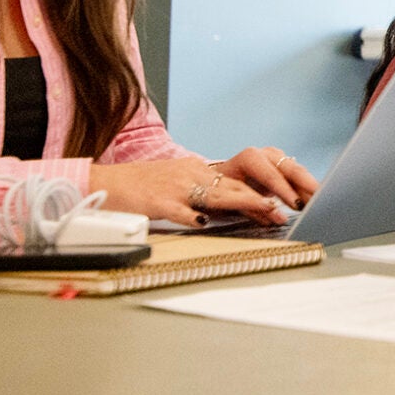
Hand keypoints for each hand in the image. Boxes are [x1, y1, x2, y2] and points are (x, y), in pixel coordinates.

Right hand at [89, 157, 286, 227]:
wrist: (106, 183)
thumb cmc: (144, 188)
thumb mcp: (179, 186)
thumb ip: (205, 195)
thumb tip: (233, 209)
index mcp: (198, 172)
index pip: (238, 182)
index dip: (264, 193)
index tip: (286, 204)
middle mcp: (191, 176)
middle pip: (235, 187)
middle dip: (264, 199)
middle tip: (288, 211)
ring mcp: (175, 188)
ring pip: (215, 194)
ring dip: (243, 203)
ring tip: (266, 210)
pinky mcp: (157, 201)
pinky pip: (178, 210)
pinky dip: (191, 216)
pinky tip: (203, 223)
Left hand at [215, 146, 318, 210]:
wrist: (217, 181)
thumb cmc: (222, 191)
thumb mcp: (234, 201)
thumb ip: (256, 209)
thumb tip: (280, 219)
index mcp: (250, 158)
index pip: (271, 174)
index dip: (285, 191)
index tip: (297, 205)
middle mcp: (266, 154)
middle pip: (291, 169)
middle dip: (306, 186)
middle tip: (320, 200)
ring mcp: (277, 158)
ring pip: (298, 171)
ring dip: (310, 187)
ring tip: (324, 202)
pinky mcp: (284, 167)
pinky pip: (299, 177)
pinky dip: (307, 188)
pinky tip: (317, 199)